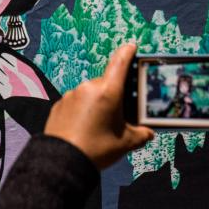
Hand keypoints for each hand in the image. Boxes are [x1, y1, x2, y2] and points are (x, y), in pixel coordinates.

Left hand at [0, 53, 48, 99]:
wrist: (37, 107)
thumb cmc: (39, 95)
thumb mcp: (37, 81)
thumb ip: (28, 75)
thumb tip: (20, 70)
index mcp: (26, 71)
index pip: (14, 60)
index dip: (7, 57)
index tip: (2, 55)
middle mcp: (17, 75)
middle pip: (4, 65)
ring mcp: (10, 83)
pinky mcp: (5, 92)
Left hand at [44, 43, 152, 168]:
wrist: (62, 161)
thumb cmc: (96, 150)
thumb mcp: (125, 143)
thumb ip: (141, 134)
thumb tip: (148, 133)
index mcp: (108, 92)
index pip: (120, 62)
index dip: (128, 52)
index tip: (132, 46)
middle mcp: (89, 88)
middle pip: (107, 83)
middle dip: (114, 94)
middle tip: (119, 112)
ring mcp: (72, 95)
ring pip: (90, 93)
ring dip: (97, 103)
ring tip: (100, 126)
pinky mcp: (60, 105)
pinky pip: (76, 103)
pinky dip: (83, 111)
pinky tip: (85, 128)